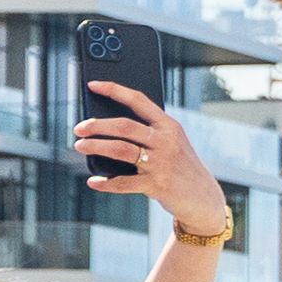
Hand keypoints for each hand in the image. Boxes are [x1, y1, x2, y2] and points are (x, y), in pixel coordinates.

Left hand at [78, 79, 226, 232]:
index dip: (114, 90)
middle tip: (79, 128)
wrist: (202, 196)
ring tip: (80, 146)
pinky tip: (93, 181)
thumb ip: (148, 133)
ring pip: (121, 150)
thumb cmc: (179, 166)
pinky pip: (124, 182)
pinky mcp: (156, 184)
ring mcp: (161, 163)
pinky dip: (105, 182)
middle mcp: (166, 141)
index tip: (93, 85)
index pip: (139, 101)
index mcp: (168, 125)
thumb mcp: (171, 143)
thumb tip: (104, 126)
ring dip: (96, 147)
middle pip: (125, 126)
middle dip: (97, 125)